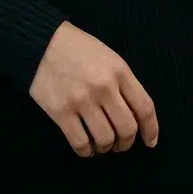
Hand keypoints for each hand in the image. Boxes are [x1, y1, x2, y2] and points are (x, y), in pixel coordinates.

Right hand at [29, 21, 158, 156]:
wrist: (42, 42)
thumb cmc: (78, 49)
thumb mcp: (108, 57)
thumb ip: (123, 82)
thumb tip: (135, 116)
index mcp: (119, 70)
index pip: (145, 107)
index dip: (151, 129)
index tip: (150, 141)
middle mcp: (103, 86)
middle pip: (127, 129)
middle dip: (127, 143)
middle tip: (121, 144)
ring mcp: (82, 100)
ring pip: (105, 140)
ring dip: (106, 147)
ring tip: (102, 144)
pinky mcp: (61, 112)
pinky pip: (81, 144)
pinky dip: (87, 151)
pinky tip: (86, 146)